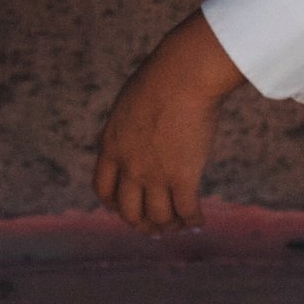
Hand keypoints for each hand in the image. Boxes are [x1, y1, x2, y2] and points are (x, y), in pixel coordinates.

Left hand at [93, 10, 246, 234]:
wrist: (182, 76)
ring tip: (179, 225)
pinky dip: (193, 220)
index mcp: (111, 146)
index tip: (124, 208)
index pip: (103, 189)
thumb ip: (129, 125)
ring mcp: (155, 175)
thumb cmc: (161, 78)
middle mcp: (129, 167)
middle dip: (141, 223)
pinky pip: (186, 210)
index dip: (114, 204)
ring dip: (169, 226)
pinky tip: (199, 221)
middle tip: (153, 227)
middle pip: (129, 211)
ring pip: (158, 217)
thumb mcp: (129, 103)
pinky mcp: (183, 178)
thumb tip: (140, 129)